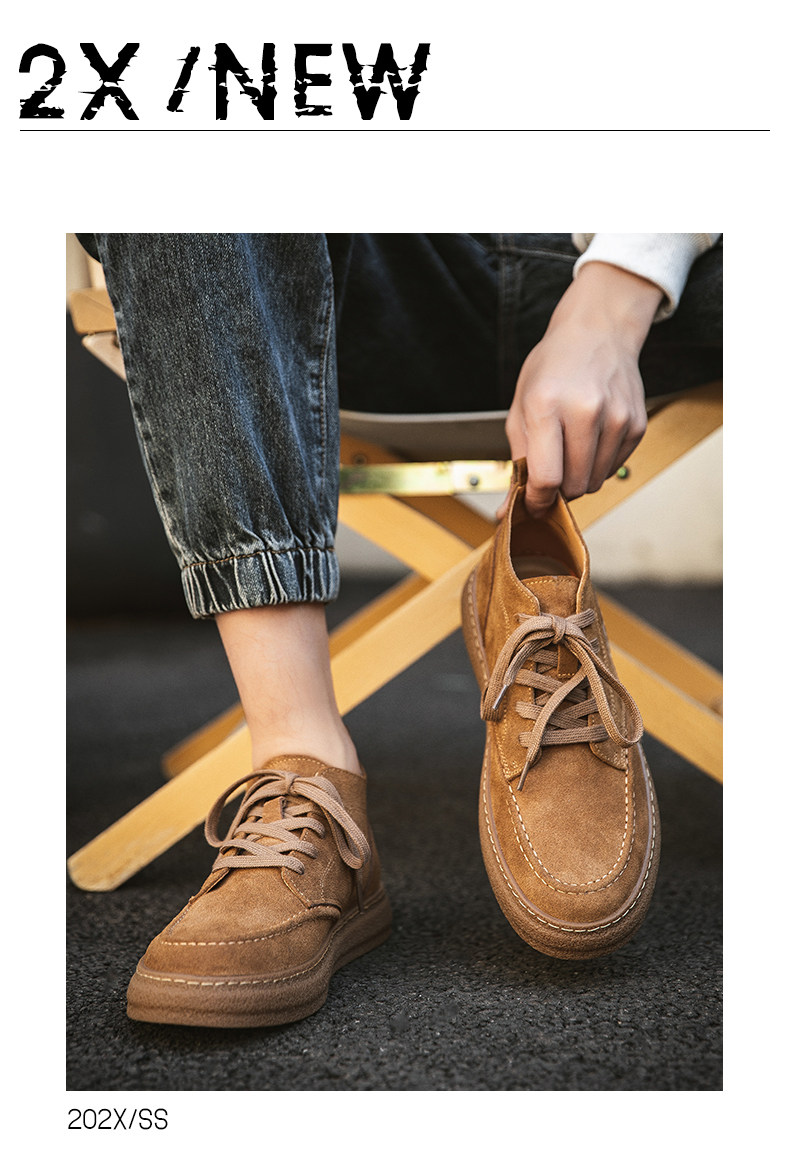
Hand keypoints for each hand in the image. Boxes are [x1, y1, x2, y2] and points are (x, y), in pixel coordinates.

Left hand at [501, 262, 663, 518]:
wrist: (598, 332)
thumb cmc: (552, 369)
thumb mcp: (521, 407)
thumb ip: (517, 462)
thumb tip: (508, 511)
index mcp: (546, 405)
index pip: (547, 477)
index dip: (537, 501)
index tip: (532, 504)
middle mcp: (585, 410)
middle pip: (574, 486)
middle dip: (558, 491)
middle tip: (550, 473)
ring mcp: (616, 417)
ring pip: (596, 482)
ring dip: (579, 478)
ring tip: (570, 449)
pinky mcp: (636, 424)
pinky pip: (613, 468)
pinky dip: (598, 464)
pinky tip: (590, 438)